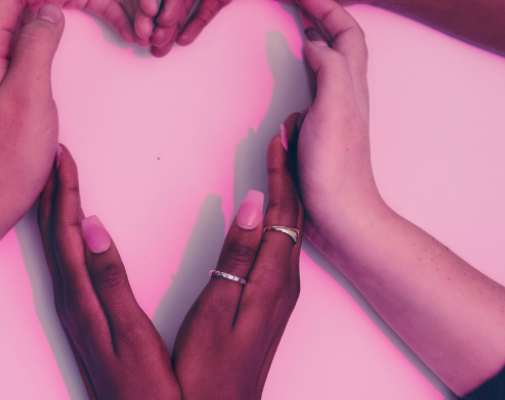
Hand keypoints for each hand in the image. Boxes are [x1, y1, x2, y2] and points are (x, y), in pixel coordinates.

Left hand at [38, 147, 180, 399]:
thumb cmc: (146, 387)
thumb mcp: (130, 333)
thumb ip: (110, 279)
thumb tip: (91, 227)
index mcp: (80, 298)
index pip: (66, 233)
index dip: (64, 191)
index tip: (62, 155)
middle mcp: (70, 300)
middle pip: (55, 235)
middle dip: (55, 192)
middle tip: (57, 155)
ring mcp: (74, 309)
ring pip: (58, 248)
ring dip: (57, 211)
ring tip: (59, 180)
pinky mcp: (84, 316)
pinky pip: (67, 262)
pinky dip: (65, 236)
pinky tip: (72, 232)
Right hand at [172, 131, 301, 399]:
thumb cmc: (210, 371)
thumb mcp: (218, 312)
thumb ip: (235, 257)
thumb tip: (252, 204)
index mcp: (272, 279)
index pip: (283, 211)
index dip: (283, 170)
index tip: (281, 134)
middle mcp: (284, 281)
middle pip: (293, 213)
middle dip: (291, 169)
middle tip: (287, 132)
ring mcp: (280, 292)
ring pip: (290, 227)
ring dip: (287, 189)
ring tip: (282, 157)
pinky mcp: (271, 299)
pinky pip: (282, 243)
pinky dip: (278, 214)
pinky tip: (269, 209)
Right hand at [293, 0, 382, 243]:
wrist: (342, 215)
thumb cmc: (337, 168)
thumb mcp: (334, 110)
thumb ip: (329, 70)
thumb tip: (316, 41)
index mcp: (351, 86)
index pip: (347, 33)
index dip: (330, 8)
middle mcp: (347, 95)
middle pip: (343, 44)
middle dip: (325, 16)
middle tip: (300, 0)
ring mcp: (335, 113)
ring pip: (331, 64)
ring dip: (318, 40)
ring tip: (299, 25)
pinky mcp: (322, 131)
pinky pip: (316, 88)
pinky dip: (306, 70)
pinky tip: (294, 76)